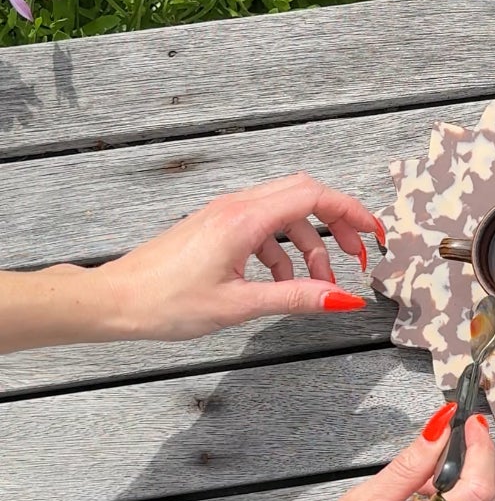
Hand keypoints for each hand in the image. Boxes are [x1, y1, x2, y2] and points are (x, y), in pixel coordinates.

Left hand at [90, 174, 386, 341]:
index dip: (351, 211)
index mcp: (244, 219)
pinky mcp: (216, 226)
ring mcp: (224, 214)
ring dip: (309, 244)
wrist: (114, 300)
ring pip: (284, 213)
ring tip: (318, 283)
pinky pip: (263, 227)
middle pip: (303, 196)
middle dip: (337, 224)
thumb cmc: (164, 302)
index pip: (313, 195)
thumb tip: (342, 298)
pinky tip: (281, 282)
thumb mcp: (239, 305)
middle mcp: (236, 206)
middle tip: (356, 257)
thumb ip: (295, 297)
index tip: (374, 234)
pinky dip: (283, 250)